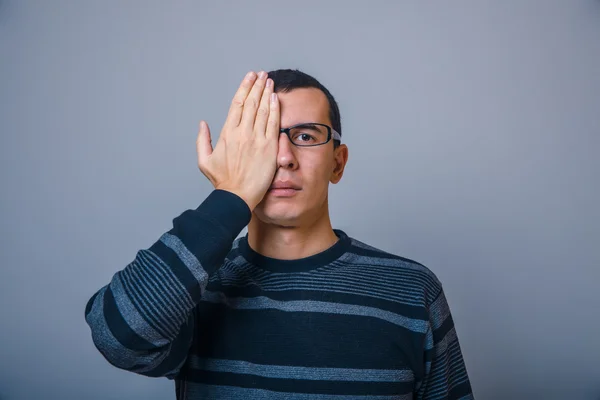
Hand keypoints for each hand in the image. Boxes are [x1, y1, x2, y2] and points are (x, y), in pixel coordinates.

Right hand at [196, 71, 279, 210]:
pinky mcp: (269, 147)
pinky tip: (276, 99)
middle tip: (261, 75)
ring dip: (266, 93)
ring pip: (262, 110)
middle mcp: (242, 133)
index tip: (249, 77)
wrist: (237, 196)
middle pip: (251, 103)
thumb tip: (202, 124)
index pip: (237, 104)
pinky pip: (273, 123)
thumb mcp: (205, 160)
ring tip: (269, 81)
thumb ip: (202, 140)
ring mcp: (256, 139)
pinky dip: (275, 109)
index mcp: (227, 133)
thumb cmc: (222, 181)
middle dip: (256, 86)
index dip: (244, 88)